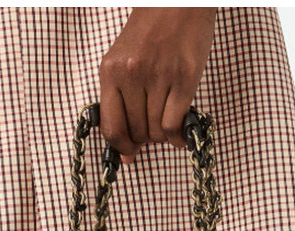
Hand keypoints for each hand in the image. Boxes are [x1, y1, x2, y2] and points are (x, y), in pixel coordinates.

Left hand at [99, 7, 217, 164]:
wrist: (177, 1)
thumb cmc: (151, 32)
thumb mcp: (124, 60)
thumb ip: (121, 101)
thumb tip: (128, 153)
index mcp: (111, 71)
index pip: (111, 127)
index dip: (121, 147)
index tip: (130, 152)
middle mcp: (131, 74)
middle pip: (136, 132)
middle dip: (145, 138)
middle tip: (153, 129)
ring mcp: (158, 76)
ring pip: (156, 131)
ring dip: (162, 135)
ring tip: (166, 122)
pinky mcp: (184, 77)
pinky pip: (174, 124)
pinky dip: (177, 136)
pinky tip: (180, 133)